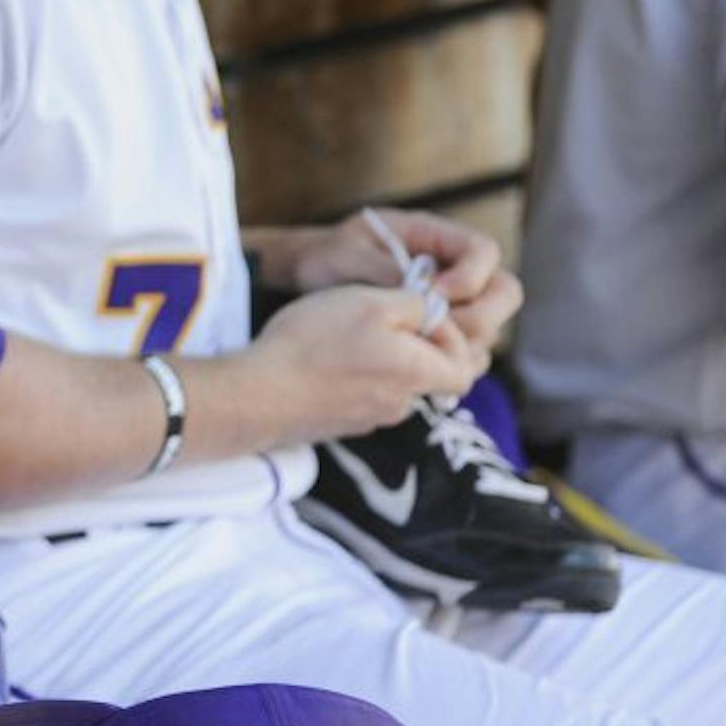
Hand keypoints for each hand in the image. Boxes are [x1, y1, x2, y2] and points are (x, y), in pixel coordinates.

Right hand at [249, 284, 485, 443]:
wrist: (259, 394)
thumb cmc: (316, 342)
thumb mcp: (372, 301)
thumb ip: (417, 304)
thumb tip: (434, 312)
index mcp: (419, 373)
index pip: (466, 366)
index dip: (452, 335)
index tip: (417, 313)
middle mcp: (403, 404)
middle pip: (431, 376)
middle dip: (418, 348)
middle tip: (387, 321)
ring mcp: (370, 419)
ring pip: (395, 386)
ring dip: (383, 362)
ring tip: (346, 336)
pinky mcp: (340, 425)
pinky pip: (363, 398)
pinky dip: (355, 378)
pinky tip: (325, 360)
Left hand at [289, 207, 523, 354]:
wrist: (311, 276)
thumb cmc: (329, 256)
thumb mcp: (349, 255)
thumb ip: (386, 270)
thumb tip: (425, 293)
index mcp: (434, 237)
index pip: (482, 250)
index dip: (472, 274)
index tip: (439, 294)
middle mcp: (453, 269)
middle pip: (502, 292)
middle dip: (480, 316)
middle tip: (439, 330)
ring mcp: (453, 303)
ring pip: (489, 327)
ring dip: (467, 343)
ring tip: (424, 349)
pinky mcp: (442, 331)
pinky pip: (468, 351)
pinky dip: (453, 361)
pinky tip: (421, 367)